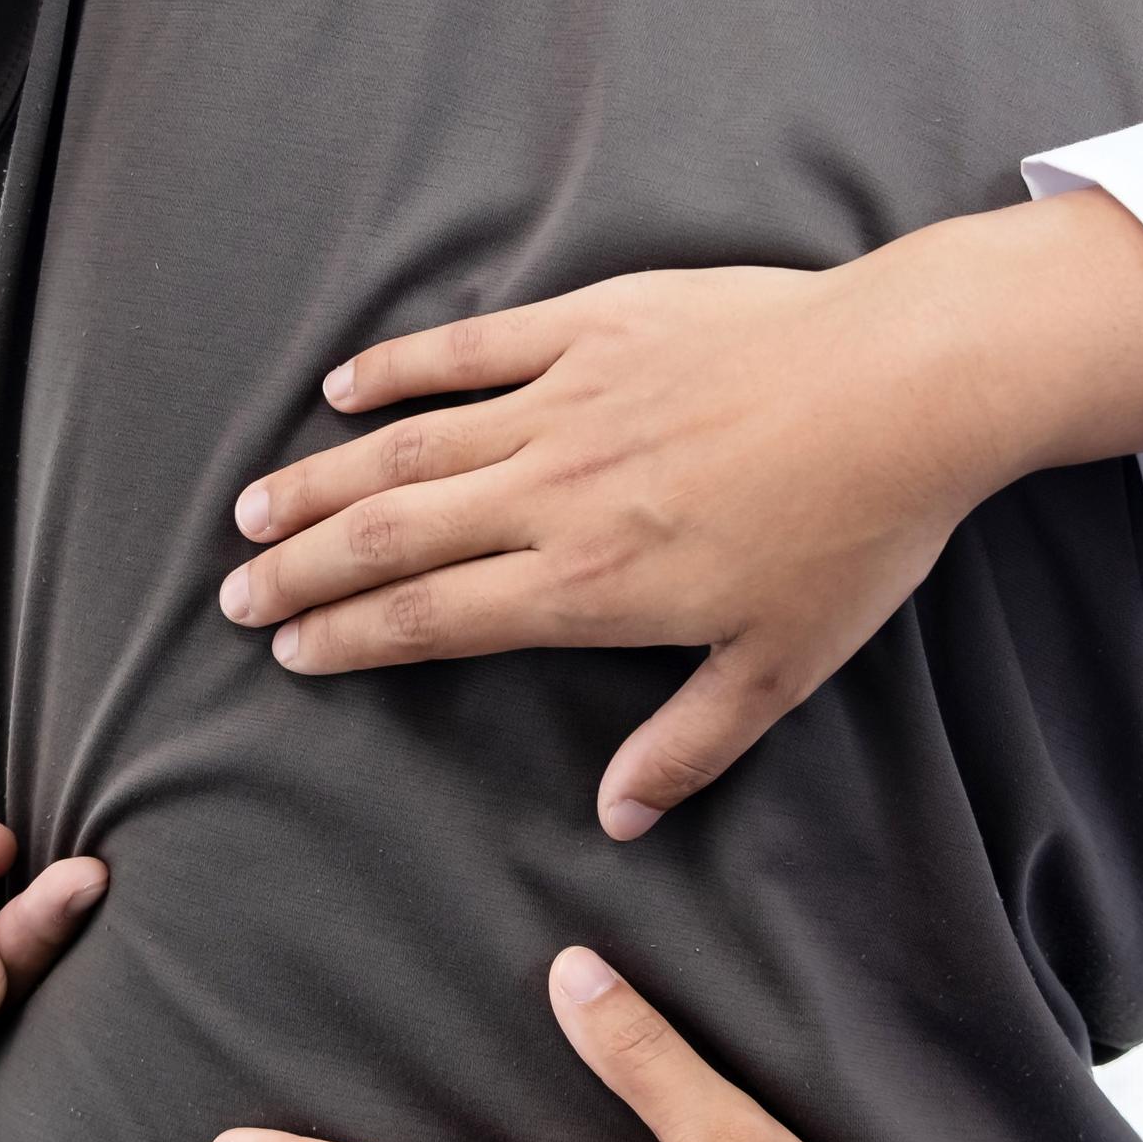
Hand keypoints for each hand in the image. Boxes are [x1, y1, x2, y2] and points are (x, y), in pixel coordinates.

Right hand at [214, 191, 1142, 835]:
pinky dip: (400, 367)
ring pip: (409, 447)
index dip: (348, 638)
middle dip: (302, 570)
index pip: (431, 619)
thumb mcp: (784, 666)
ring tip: (256, 510)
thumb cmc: (858, 532)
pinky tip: (346, 387)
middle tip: (236, 593)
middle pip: (391, 536)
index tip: (289, 650)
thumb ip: (691, 745)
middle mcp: (551, 494)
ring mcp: (566, 401)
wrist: (906, 384)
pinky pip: (473, 348)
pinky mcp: (595, 324)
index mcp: (587, 586)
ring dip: (322, 479)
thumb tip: (617, 817)